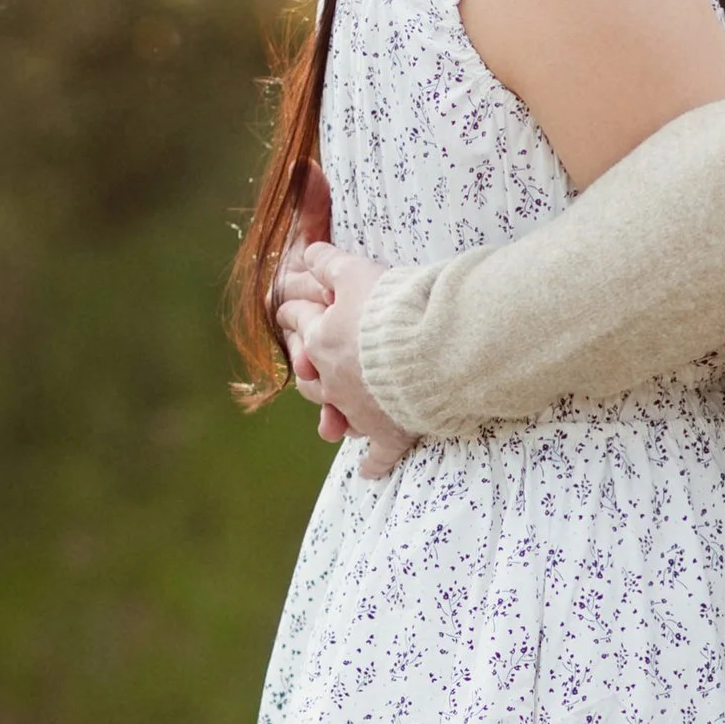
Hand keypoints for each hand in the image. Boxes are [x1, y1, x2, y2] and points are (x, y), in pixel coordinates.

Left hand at [285, 243, 417, 482]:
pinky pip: (378, 454)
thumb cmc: (396, 306)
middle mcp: (333, 378)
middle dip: (305, 366)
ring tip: (329, 418)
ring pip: (334, 415)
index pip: (297, 319)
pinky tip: (368, 471)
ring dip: (330, 415)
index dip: (293, 309)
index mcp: (322, 339)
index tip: (289, 305)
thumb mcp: (359, 273)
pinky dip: (373, 463)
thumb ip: (331, 263)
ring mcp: (360, 408)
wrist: (434, 348)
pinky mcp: (390, 430)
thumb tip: (308, 252)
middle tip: (306, 361)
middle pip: (308, 376)